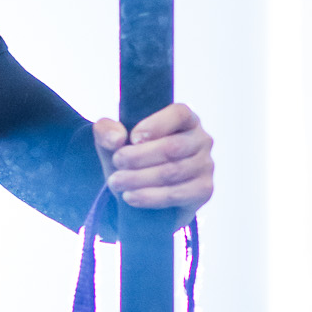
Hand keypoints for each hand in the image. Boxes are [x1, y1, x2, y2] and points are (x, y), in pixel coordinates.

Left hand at [92, 103, 212, 223]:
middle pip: (172, 147)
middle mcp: (201, 140)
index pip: (179, 114)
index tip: (132, 138)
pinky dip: (150, 197)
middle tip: (117, 162)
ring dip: (139, 178)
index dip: (155, 125)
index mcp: (185, 120)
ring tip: (115, 182)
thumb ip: (106, 131)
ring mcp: (205, 165)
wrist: (139, 193)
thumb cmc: (131, 158)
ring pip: (172, 172)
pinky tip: (130, 197)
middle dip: (139, 156)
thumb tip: (116, 138)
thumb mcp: (112, 141)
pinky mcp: (203, 190)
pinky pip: (177, 194)